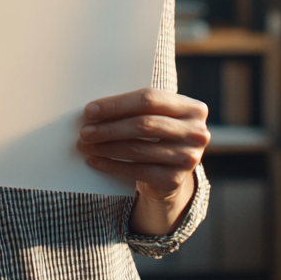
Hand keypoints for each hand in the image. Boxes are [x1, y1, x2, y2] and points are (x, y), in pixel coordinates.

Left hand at [78, 89, 209, 232]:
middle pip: (144, 125)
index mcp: (193, 108)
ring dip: (106, 147)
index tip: (90, 110)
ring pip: (137, 149)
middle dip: (109, 127)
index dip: (117, 104)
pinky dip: (111, 165)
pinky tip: (95, 161)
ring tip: (85, 145)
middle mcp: (196, 133)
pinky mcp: (175, 180)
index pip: (150, 99)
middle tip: (84, 131)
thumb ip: (136, 108)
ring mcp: (188, 158)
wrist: (172, 170)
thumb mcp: (157, 115)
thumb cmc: (157, 134)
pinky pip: (136, 171)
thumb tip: (94, 110)